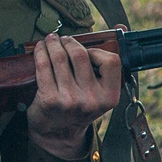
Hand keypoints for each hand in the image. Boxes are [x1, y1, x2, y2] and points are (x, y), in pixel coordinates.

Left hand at [25, 34, 122, 161]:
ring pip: (60, 58)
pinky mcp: (50, 100)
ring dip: (52, 44)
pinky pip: (44, 67)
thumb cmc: (79, 107)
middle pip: (80, 55)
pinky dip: (40, 53)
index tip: (87, 50)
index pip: (111, 61)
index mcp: (109, 96)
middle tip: (62, 39)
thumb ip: (108, 65)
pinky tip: (40, 49)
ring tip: (50, 40)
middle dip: (69, 42)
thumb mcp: (99, 92)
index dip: (97, 51)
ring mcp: (70, 100)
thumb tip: (121, 27)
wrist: (58, 134)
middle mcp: (92, 99)